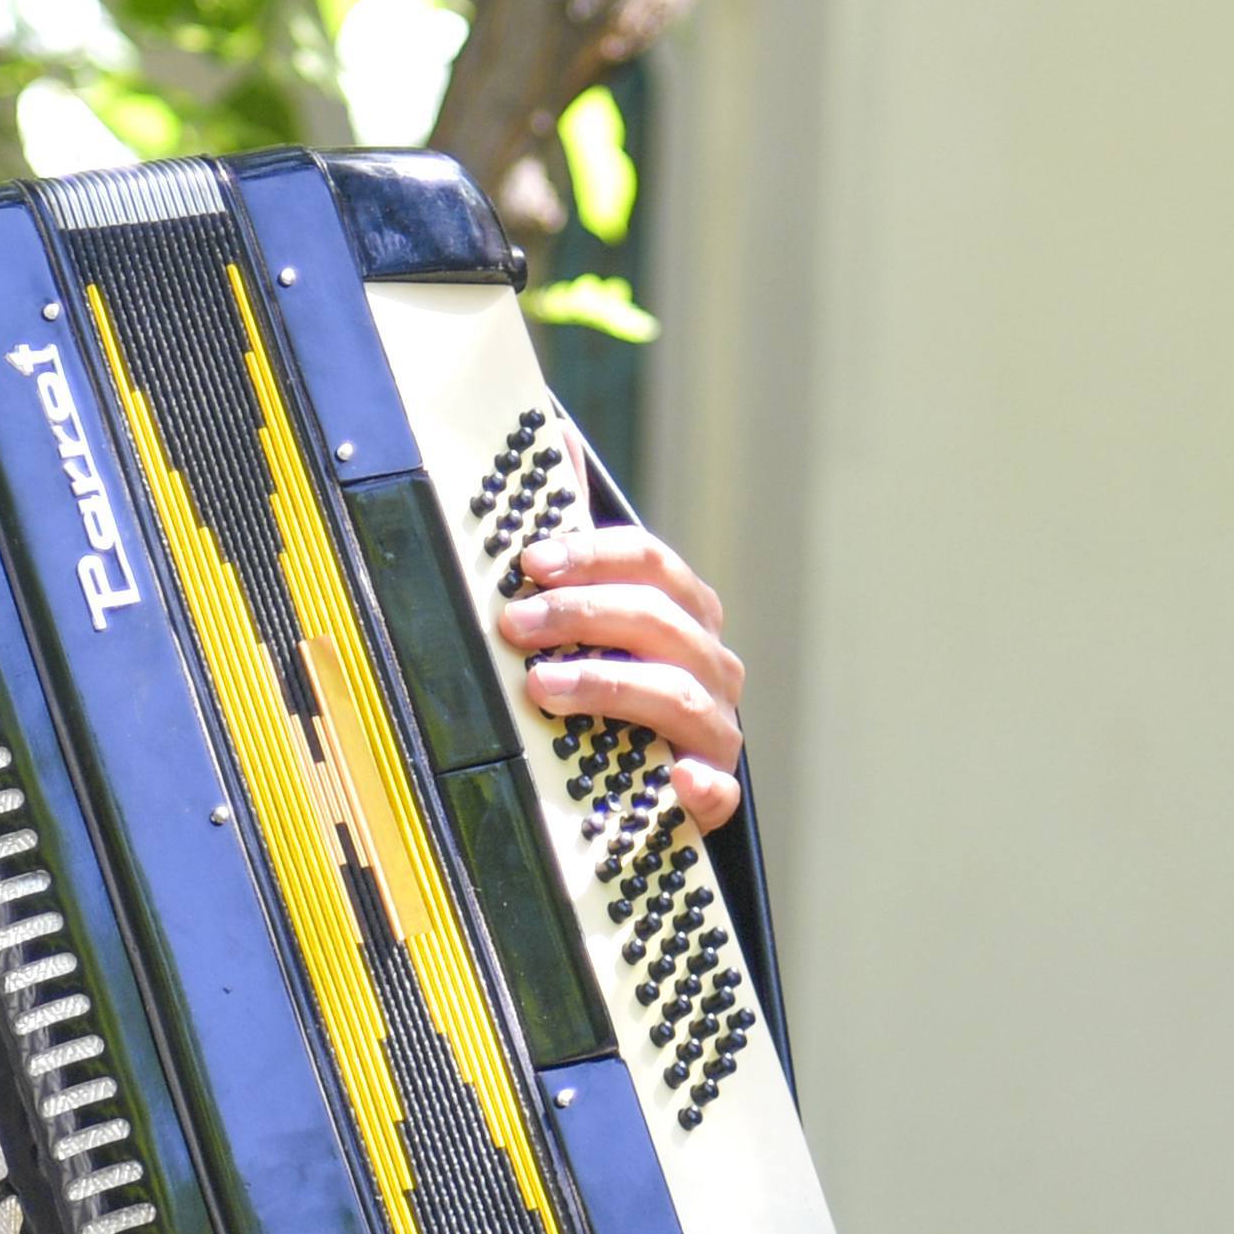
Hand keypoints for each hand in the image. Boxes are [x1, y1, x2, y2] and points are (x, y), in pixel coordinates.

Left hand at [499, 519, 747, 833]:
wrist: (643, 790)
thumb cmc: (614, 693)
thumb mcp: (592, 619)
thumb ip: (578, 544)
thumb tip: (557, 441)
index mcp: (684, 614)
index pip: (650, 562)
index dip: (592, 555)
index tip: (531, 562)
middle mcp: (709, 664)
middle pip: (660, 620)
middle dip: (581, 615)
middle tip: (516, 625)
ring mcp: (715, 729)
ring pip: (678, 693)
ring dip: (607, 684)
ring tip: (543, 687)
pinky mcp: (714, 792)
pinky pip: (717, 789)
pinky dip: (701, 783)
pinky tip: (676, 780)